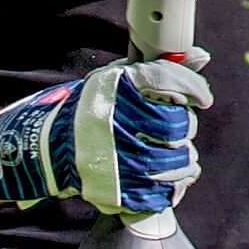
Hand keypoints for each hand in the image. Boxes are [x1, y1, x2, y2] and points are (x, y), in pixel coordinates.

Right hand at [0, 61, 207, 218]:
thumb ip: (161, 70)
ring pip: (177, 162)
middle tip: (175, 129)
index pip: (168, 81)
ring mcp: (114, 159)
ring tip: (173, 156)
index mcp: (114, 88)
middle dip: (183, 127)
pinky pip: (163, 192)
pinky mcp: (115, 190)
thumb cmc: (90, 109)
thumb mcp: (119, 79)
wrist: (46, 147)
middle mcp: (112, 122)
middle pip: (177, 125)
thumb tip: (200, 56)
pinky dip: (172, 187)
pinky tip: (165, 178)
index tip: (202, 99)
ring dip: (183, 160)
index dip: (193, 90)